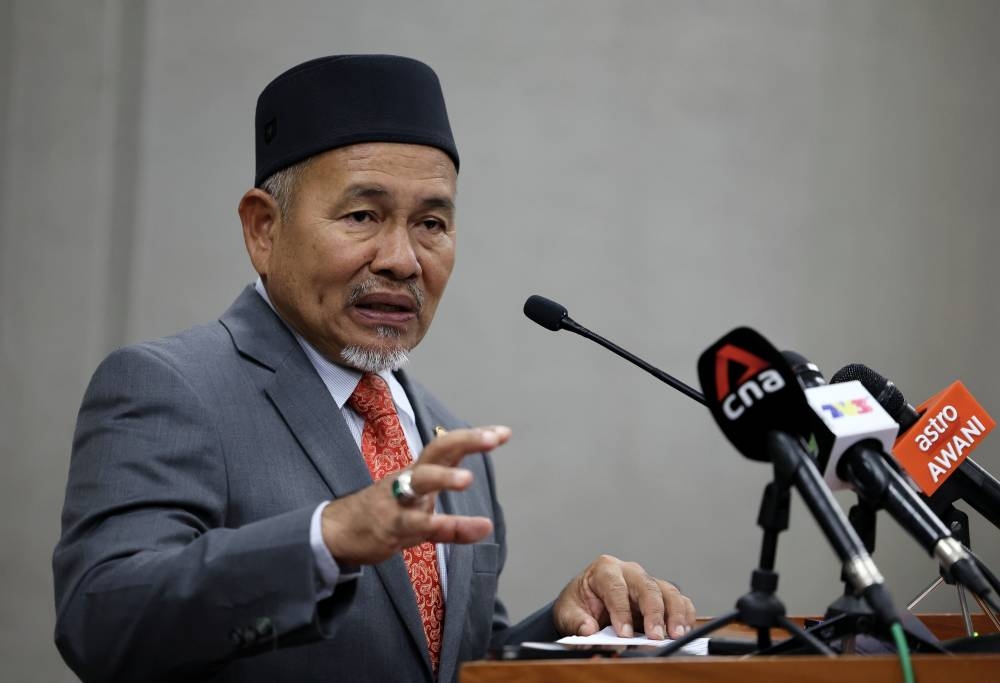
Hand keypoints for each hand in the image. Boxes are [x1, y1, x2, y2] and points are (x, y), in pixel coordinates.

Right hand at [321, 426, 509, 565]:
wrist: (338, 531)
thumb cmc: (384, 511)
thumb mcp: (417, 499)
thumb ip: (447, 497)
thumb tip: (480, 503)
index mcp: (418, 469)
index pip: (448, 445)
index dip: (474, 437)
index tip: (504, 432)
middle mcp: (410, 478)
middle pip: (437, 451)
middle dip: (465, 441)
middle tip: (493, 438)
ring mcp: (399, 501)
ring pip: (421, 483)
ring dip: (444, 478)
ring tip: (468, 478)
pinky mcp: (392, 526)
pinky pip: (421, 525)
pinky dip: (447, 526)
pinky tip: (469, 527)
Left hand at [553, 555, 695, 639]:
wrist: (586, 602)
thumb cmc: (579, 603)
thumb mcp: (568, 612)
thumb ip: (577, 621)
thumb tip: (589, 631)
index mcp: (605, 570)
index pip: (616, 588)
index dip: (621, 611)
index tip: (623, 634)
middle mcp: (629, 571)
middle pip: (647, 586)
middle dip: (653, 612)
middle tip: (654, 637)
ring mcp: (647, 582)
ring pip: (667, 591)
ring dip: (674, 613)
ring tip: (675, 635)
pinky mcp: (661, 595)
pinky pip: (679, 601)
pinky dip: (684, 615)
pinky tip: (683, 630)